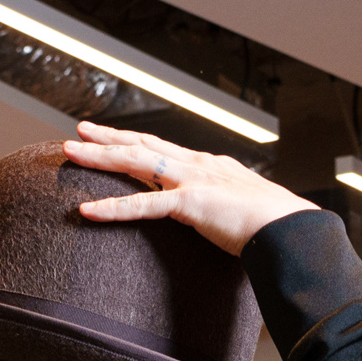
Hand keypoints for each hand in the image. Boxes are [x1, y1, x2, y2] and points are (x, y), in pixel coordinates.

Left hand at [64, 123, 318, 255]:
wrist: (291, 229)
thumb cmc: (275, 226)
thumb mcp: (244, 209)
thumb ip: (226, 208)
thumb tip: (225, 219)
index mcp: (210, 167)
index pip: (163, 148)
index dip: (135, 141)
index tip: (113, 136)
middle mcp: (197, 166)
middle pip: (143, 145)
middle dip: (108, 138)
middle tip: (79, 132)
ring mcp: (192, 181)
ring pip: (136, 162)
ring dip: (100, 157)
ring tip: (70, 152)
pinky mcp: (189, 203)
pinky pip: (142, 206)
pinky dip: (112, 209)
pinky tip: (86, 211)